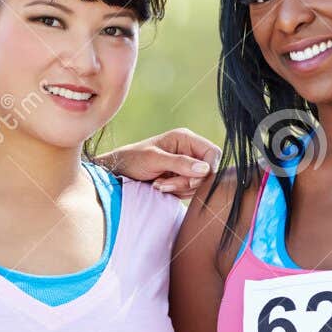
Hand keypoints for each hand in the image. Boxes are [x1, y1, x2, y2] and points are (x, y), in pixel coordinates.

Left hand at [97, 128, 219, 195]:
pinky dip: (177, 193)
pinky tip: (161, 187)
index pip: (213, 153)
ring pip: (199, 184)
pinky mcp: (183, 179)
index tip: (193, 181)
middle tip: (166, 184)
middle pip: (208, 172)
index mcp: (186, 139)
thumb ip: (180, 163)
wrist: (118, 172)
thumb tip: (205, 169)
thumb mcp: (154, 160)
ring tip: (159, 184)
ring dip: (180, 188)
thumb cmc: (133, 160)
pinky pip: (191, 191)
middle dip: (188, 182)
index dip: (208, 169)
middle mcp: (190, 151)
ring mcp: (187, 166)